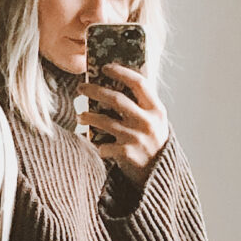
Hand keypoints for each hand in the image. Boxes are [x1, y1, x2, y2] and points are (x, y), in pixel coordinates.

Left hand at [78, 63, 168, 178]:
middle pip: (115, 99)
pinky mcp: (125, 154)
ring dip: (87, 116)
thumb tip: (131, 73)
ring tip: (80, 116)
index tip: (105, 67)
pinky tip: (92, 142)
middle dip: (94, 90)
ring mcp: (135, 138)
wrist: (160, 173)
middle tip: (81, 87)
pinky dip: (96, 144)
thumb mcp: (156, 119)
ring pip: (104, 121)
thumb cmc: (153, 141)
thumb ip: (144, 101)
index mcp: (156, 109)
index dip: (121, 72)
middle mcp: (147, 122)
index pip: (139, 83)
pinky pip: (103, 145)